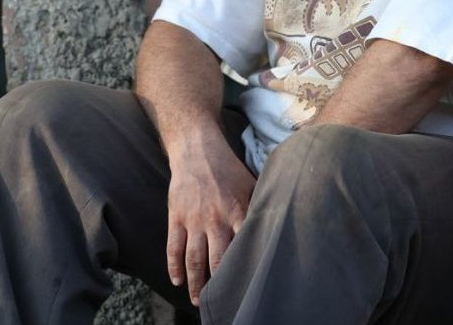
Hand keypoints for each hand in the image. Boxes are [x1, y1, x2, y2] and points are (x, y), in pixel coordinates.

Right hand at [165, 137, 255, 305]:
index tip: (249, 285)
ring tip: (197, 301)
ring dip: (195, 282)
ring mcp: (194, 220)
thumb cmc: (230, 170)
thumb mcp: (252, 185)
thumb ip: (260, 207)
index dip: (246, 267)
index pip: (244, 246)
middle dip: (219, 284)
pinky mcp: (176, 217)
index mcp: (238, 212)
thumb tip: (279, 223)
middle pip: (217, 259)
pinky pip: (173, 247)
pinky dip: (173, 266)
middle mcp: (216, 219)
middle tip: (222, 302)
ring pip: (193, 259)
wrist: (198, 151)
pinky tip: (177, 280)